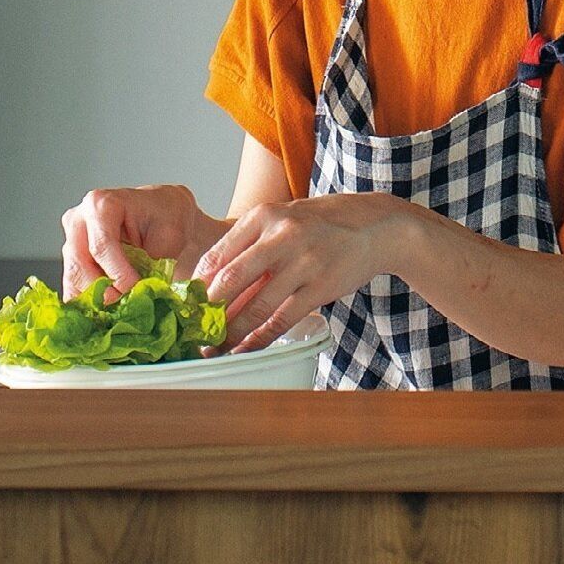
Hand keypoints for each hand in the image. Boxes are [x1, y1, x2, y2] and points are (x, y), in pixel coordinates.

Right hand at [61, 183, 226, 303]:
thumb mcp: (170, 234)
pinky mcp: (72, 262)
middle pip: (80, 266)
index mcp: (101, 204)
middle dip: (103, 293)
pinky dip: (90, 304)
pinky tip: (108, 315)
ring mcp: (71, 242)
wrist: (164, 213)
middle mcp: (78, 221)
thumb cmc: (168, 216)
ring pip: (73, 281)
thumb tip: (142, 294)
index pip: (101, 246)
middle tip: (125, 309)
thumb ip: (154, 263)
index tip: (135, 291)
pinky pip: (74, 288)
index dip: (117, 274)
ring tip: (117, 316)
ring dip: (94, 302)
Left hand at [193, 193, 409, 352]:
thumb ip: (251, 248)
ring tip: (215, 347)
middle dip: (208, 312)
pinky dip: (259, 339)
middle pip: (230, 280)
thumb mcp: (284, 220)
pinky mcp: (321, 286)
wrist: (376, 225)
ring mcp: (304, 261)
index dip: (198, 286)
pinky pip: (281, 319)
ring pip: (255, 306)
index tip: (187, 306)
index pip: (218, 254)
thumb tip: (214, 287)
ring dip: (230, 333)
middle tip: (194, 332)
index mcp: (265, 215)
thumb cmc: (322, 224)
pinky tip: (246, 348)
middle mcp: (283, 235)